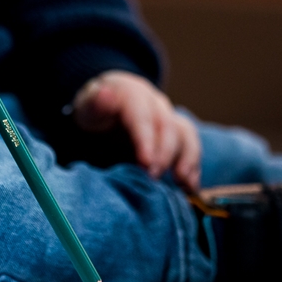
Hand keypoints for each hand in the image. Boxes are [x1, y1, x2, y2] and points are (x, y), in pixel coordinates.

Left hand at [71, 71, 200, 191]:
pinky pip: (191, 147)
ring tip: (182, 183)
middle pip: (168, 127)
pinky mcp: (177, 135)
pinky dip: (193, 167)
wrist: (106, 105)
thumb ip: (96, 102)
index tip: (146, 162)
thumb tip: (105, 94)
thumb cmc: (96, 110)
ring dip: (187, 159)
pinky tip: (190, 187)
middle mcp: (156, 105)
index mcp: (134, 94)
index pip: (143, 116)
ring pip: (185, 135)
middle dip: (164, 154)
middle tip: (153, 177)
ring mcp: (169, 119)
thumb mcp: (88, 105)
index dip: (147, 139)